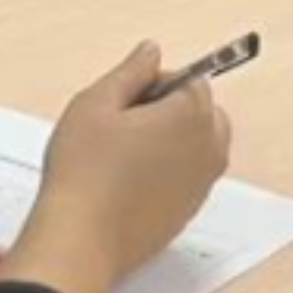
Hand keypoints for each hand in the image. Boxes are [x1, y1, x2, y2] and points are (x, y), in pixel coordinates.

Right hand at [1, 42, 232, 292]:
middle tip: (122, 126)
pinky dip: (166, 171)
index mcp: (193, 115)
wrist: (82, 240)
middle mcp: (210, 149)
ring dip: (169, 140)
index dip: (153, 83)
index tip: (123, 100)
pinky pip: (187, 177)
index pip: (190, 79)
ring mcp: (203, 184)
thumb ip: (130, 71)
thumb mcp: (96, 103)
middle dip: (169, 110)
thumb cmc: (85, 173)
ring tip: (123, 154)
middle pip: (201, 111)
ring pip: (196, 145)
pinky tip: (127, 182)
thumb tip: (150, 52)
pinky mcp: (190, 211)